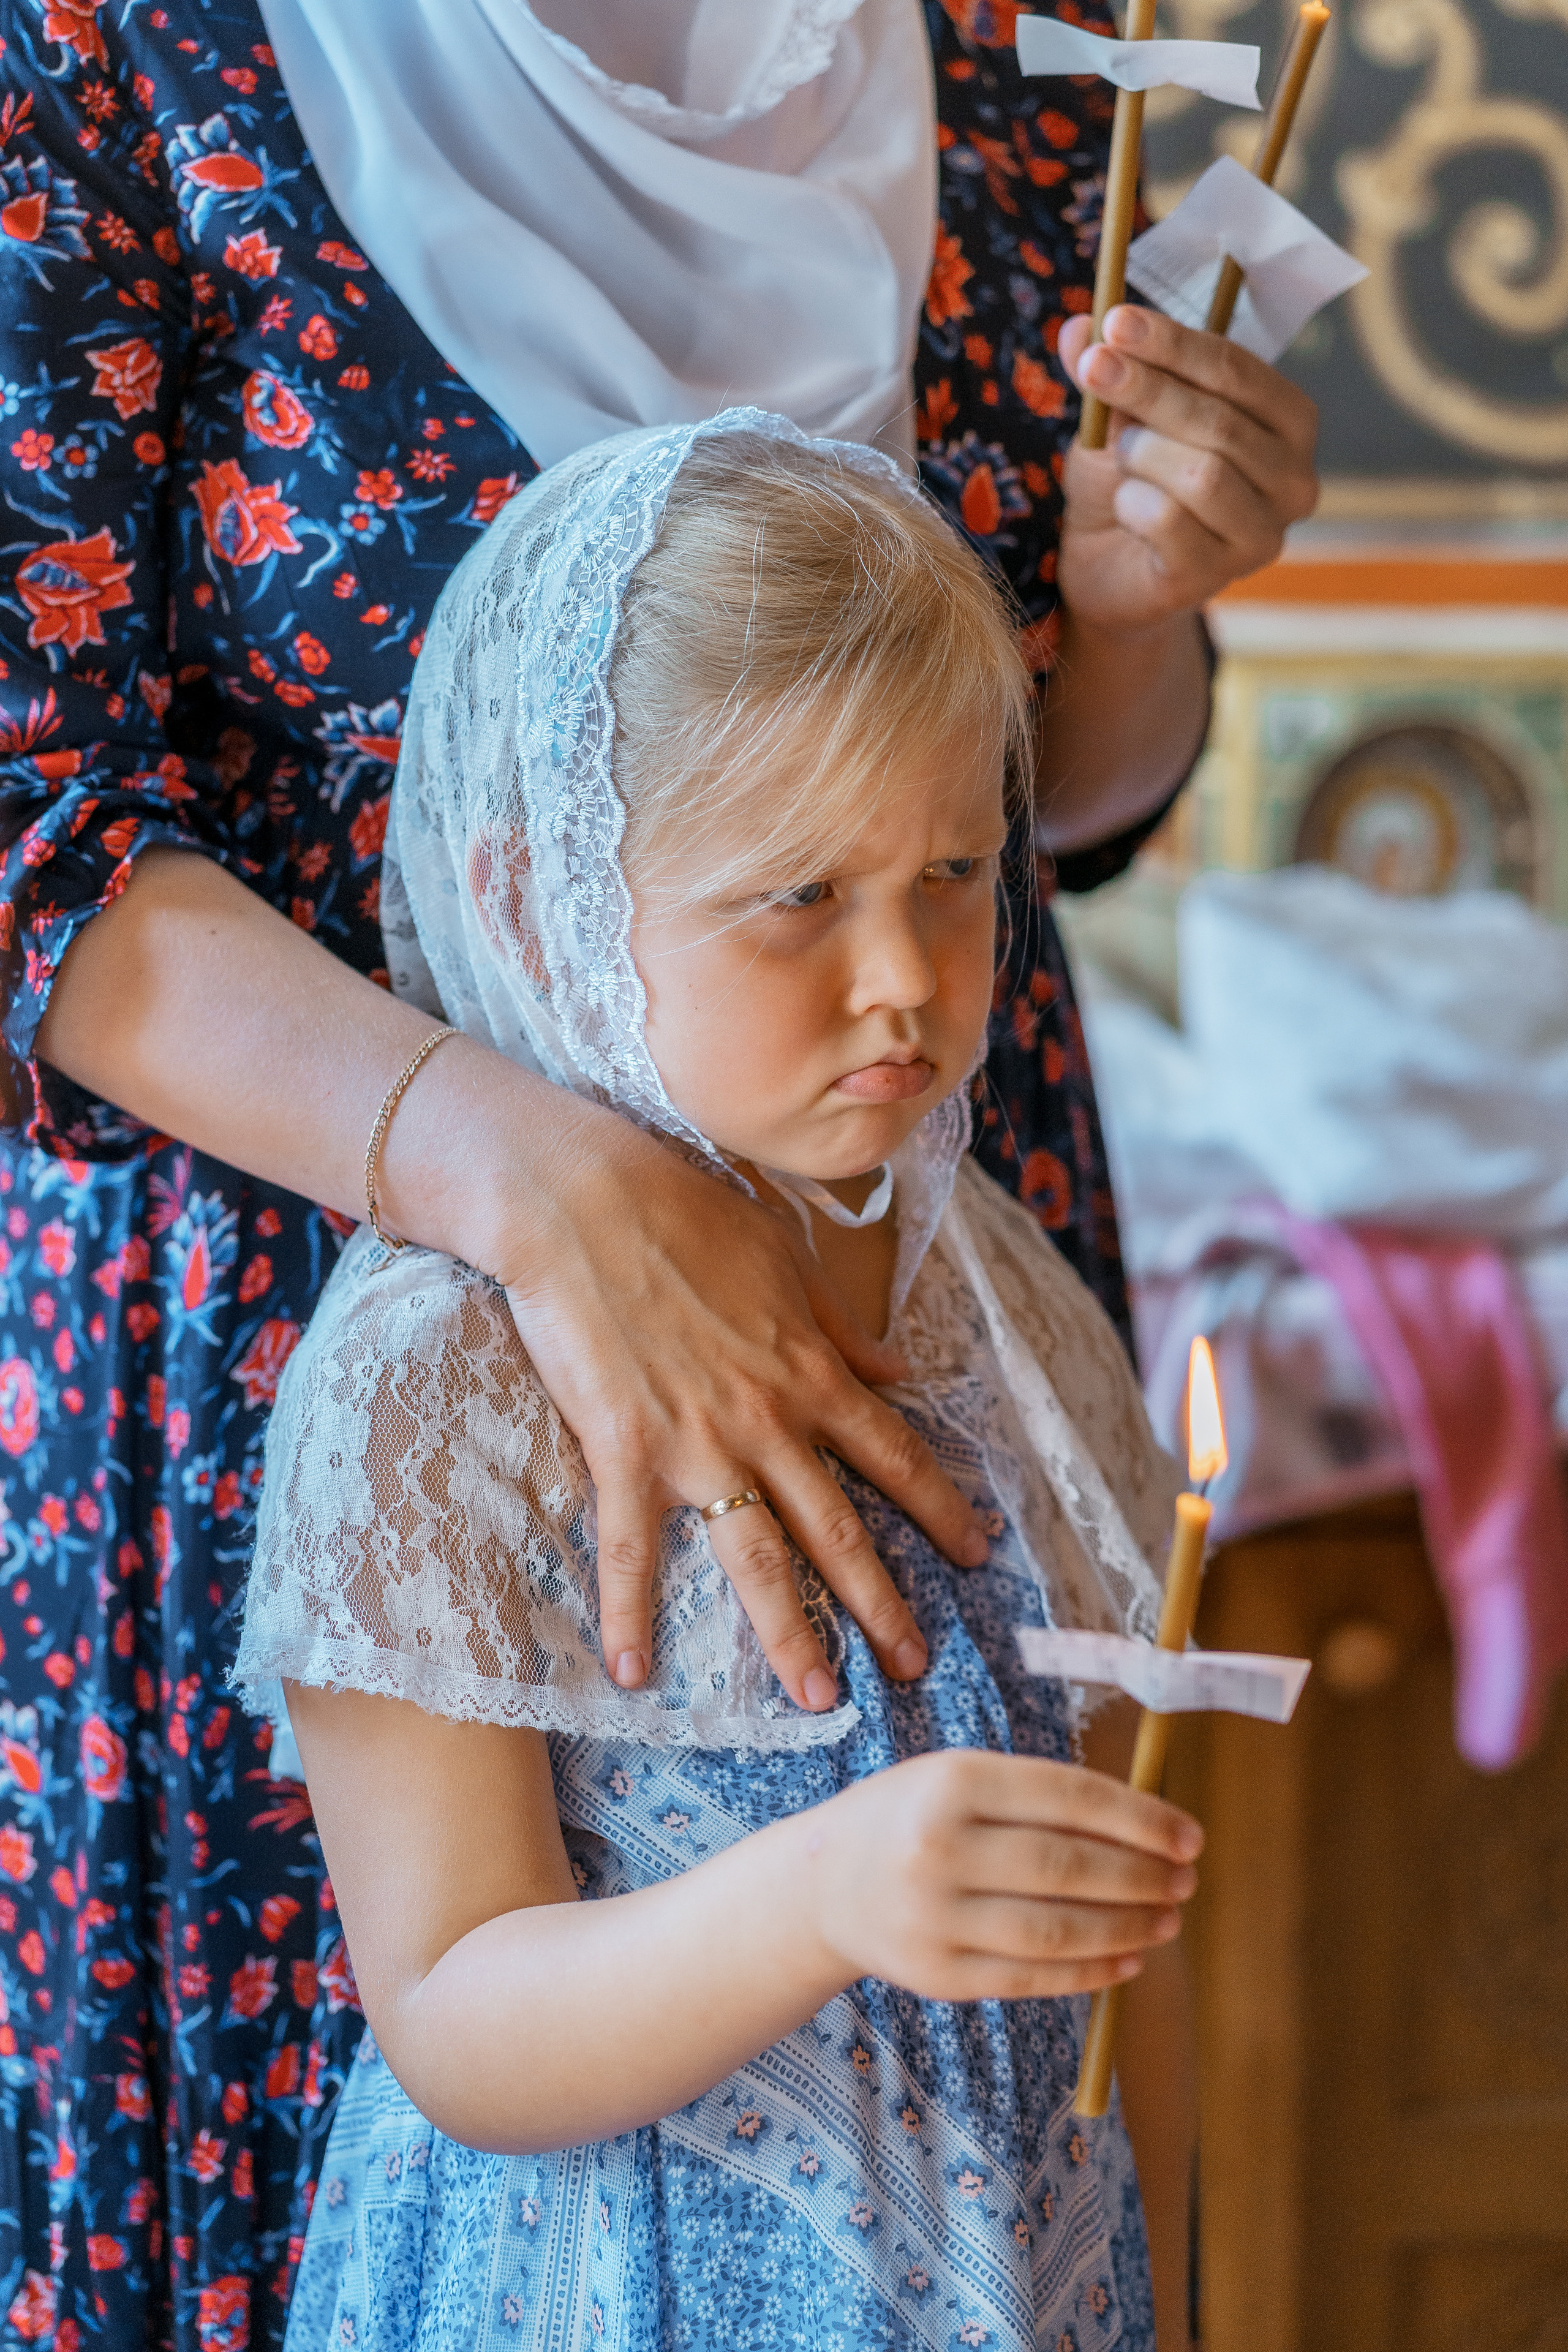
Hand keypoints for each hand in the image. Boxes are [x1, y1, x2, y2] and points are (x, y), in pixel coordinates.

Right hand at [483, 1094, 987, 1713]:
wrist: (588, 1200)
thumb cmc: (686, 1214)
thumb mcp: (786, 1261)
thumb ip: (843, 1330)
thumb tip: (899, 1371)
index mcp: (810, 1370)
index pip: (893, 1454)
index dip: (940, 1508)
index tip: (978, 1553)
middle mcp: (767, 1418)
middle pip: (837, 1526)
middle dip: (882, 1600)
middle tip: (916, 1664)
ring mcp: (696, 1441)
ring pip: (756, 1555)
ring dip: (790, 1633)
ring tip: (821, 1698)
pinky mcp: (624, 1448)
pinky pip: (630, 1548)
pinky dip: (629, 1612)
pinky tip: (631, 1672)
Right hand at [807, 1748, 1201, 2002]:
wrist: (825, 1884)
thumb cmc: (915, 1817)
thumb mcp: (962, 1778)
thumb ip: (1043, 1796)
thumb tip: (1149, 1826)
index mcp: (953, 1782)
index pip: (1070, 1797)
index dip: (1141, 1819)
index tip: (1190, 1836)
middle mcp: (939, 1848)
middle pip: (1069, 1867)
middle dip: (1143, 1876)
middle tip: (1186, 1879)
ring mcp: (935, 1918)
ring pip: (1058, 1930)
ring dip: (1128, 1927)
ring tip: (1167, 1920)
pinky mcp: (938, 1975)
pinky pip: (1032, 1976)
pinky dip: (1090, 1972)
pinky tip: (1127, 1958)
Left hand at [1056, 304, 1318, 636]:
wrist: (1107, 568)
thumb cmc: (1132, 481)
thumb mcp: (1118, 414)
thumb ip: (1110, 369)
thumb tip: (1079, 327)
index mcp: (1288, 422)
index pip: (1237, 369)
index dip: (1173, 343)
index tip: (1116, 321)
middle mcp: (1294, 480)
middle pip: (1220, 420)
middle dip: (1148, 388)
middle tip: (1094, 368)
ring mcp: (1262, 535)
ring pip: (1203, 475)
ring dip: (1143, 454)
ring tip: (1122, 457)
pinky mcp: (1217, 576)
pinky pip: (1170, 522)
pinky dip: (1133, 505)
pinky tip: (1127, 508)